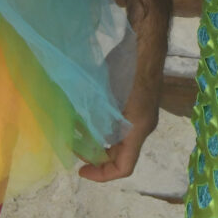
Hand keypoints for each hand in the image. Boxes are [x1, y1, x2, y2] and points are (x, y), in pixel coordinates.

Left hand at [80, 0, 172, 183]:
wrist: (144, 43)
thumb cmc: (128, 70)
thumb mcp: (108, 100)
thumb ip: (96, 122)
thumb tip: (77, 137)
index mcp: (138, 129)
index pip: (123, 167)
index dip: (101, 174)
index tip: (80, 169)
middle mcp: (142, 126)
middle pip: (119, 154)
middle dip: (95, 155)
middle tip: (72, 146)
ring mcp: (140, 114)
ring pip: (117, 139)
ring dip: (97, 140)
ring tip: (73, 131)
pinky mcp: (135, 102)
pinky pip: (118, 123)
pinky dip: (101, 125)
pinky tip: (83, 113)